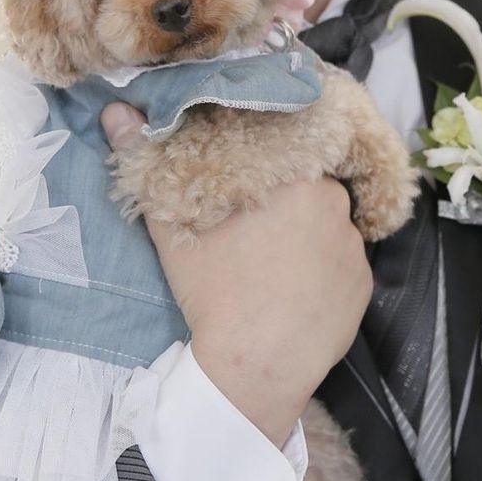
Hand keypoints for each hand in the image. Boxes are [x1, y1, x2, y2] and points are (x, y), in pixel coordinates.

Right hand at [101, 101, 372, 446]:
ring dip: (303, 234)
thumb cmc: (214, 293)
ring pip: (325, 224)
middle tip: (249, 230)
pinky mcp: (364, 281)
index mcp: (294, 173)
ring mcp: (354, 243)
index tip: (241, 186)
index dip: (259, 166)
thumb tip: (116, 111)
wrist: (255, 369)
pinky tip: (293, 289)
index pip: (281, 148)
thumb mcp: (171, 225)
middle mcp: (335, 200)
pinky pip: (342, 262)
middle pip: (305, 185)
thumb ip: (146, 160)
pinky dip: (322, 270)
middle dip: (280, 200)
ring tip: (269, 264)